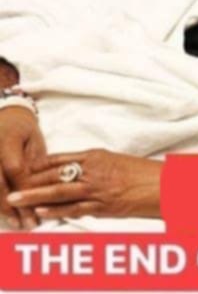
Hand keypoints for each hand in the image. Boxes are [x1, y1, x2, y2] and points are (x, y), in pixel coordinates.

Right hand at [0, 107, 46, 229]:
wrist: (5, 119)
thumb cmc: (23, 131)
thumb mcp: (34, 142)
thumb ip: (36, 163)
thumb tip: (48, 187)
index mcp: (7, 140)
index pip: (15, 169)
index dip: (26, 188)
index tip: (39, 204)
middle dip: (13, 206)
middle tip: (27, 222)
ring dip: (3, 209)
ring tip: (17, 223)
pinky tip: (6, 214)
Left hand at [7, 149, 162, 220]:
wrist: (163, 184)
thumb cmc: (144, 173)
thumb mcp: (118, 162)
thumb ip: (97, 167)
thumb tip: (79, 174)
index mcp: (98, 155)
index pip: (62, 159)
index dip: (41, 165)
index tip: (25, 169)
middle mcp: (95, 170)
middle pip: (56, 175)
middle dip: (32, 181)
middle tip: (12, 185)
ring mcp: (98, 188)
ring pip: (60, 192)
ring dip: (36, 196)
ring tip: (17, 198)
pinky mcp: (103, 206)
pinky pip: (74, 208)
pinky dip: (56, 211)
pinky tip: (41, 212)